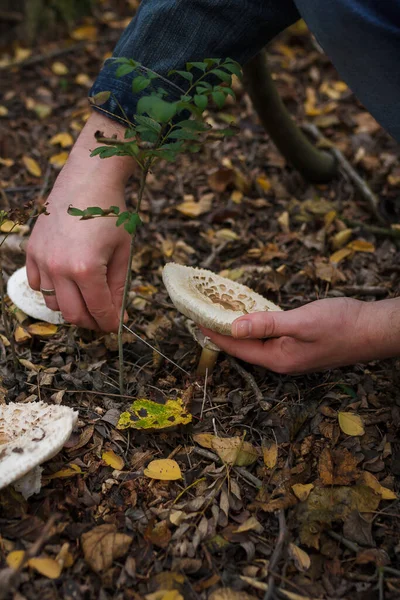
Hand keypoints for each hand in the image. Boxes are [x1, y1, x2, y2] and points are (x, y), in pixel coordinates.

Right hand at [26, 111, 135, 331]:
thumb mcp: (121, 252)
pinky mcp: (33, 250)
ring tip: (88, 299)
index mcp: (86, 269)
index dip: (109, 323)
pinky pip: (38, 283)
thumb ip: (117, 287)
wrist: (89, 179)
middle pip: (73, 314)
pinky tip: (68, 282)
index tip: (116, 325)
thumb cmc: (111, 212)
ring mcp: (42, 259)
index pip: (98, 310)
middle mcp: (59, 268)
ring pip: (53, 303)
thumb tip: (118, 314)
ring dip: (71, 307)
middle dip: (91, 322)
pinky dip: (52, 289)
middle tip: (104, 318)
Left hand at [201, 297, 399, 373]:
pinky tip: (251, 318)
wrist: (373, 329)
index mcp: (279, 359)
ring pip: (256, 343)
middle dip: (222, 333)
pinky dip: (255, 327)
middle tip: (202, 316)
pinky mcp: (299, 346)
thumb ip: (267, 325)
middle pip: (243, 348)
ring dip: (237, 330)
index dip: (215, 333)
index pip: (237, 347)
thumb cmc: (342, 325)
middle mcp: (282, 361)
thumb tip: (234, 327)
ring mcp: (291, 355)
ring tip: (218, 316)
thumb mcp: (302, 322)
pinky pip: (268, 338)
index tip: (195, 320)